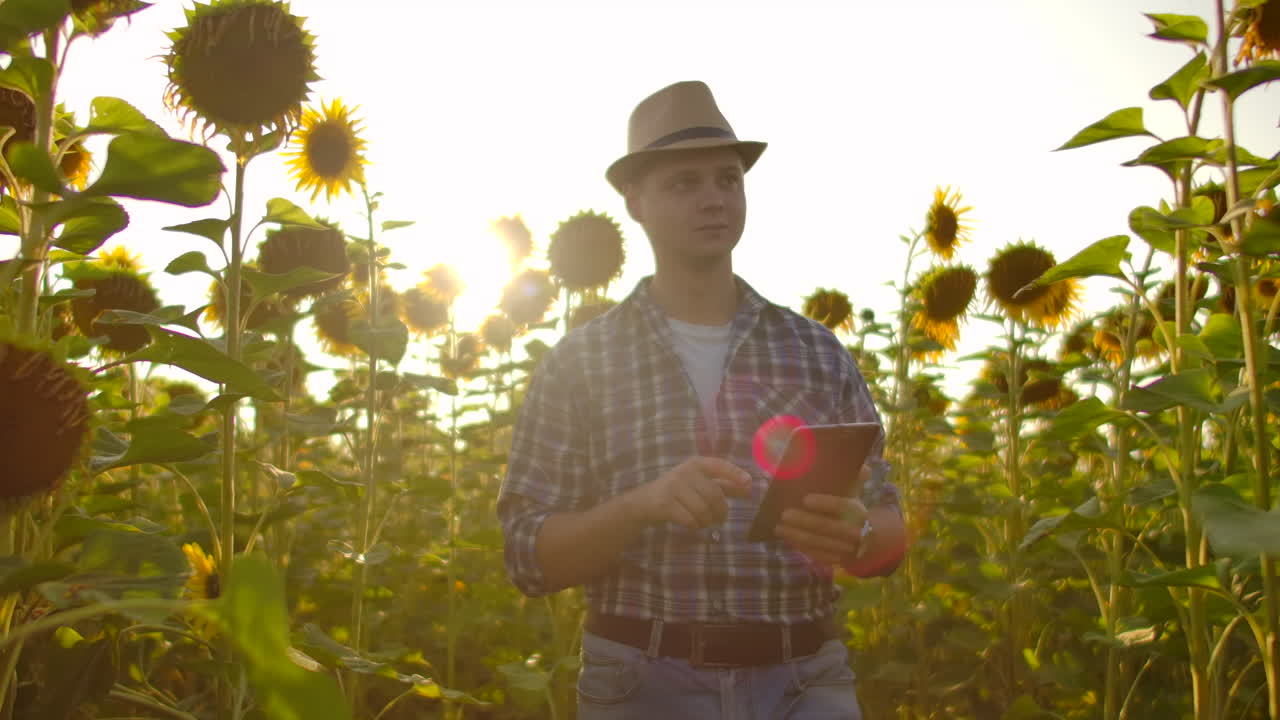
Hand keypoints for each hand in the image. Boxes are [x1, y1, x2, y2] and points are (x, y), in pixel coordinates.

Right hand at [624, 457, 752, 529]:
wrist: (643, 503)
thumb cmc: (676, 493)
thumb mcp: (697, 484)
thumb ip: (722, 484)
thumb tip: (748, 486)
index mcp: (695, 464)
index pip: (719, 465)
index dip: (735, 474)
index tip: (749, 484)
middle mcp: (684, 472)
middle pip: (714, 494)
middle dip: (721, 511)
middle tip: (720, 519)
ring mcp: (673, 487)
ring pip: (703, 509)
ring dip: (707, 521)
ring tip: (704, 522)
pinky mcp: (665, 503)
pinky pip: (690, 519)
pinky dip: (695, 526)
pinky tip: (692, 525)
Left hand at [775, 464, 870, 565]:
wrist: (865, 537)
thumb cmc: (850, 508)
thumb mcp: (853, 492)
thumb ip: (853, 477)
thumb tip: (858, 464)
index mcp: (860, 512)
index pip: (845, 507)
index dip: (826, 503)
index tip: (805, 499)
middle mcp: (857, 533)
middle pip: (830, 528)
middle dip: (806, 522)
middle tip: (784, 514)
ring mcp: (847, 549)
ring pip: (822, 544)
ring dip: (798, 536)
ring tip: (779, 527)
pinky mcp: (837, 560)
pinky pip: (818, 555)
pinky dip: (802, 547)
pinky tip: (787, 538)